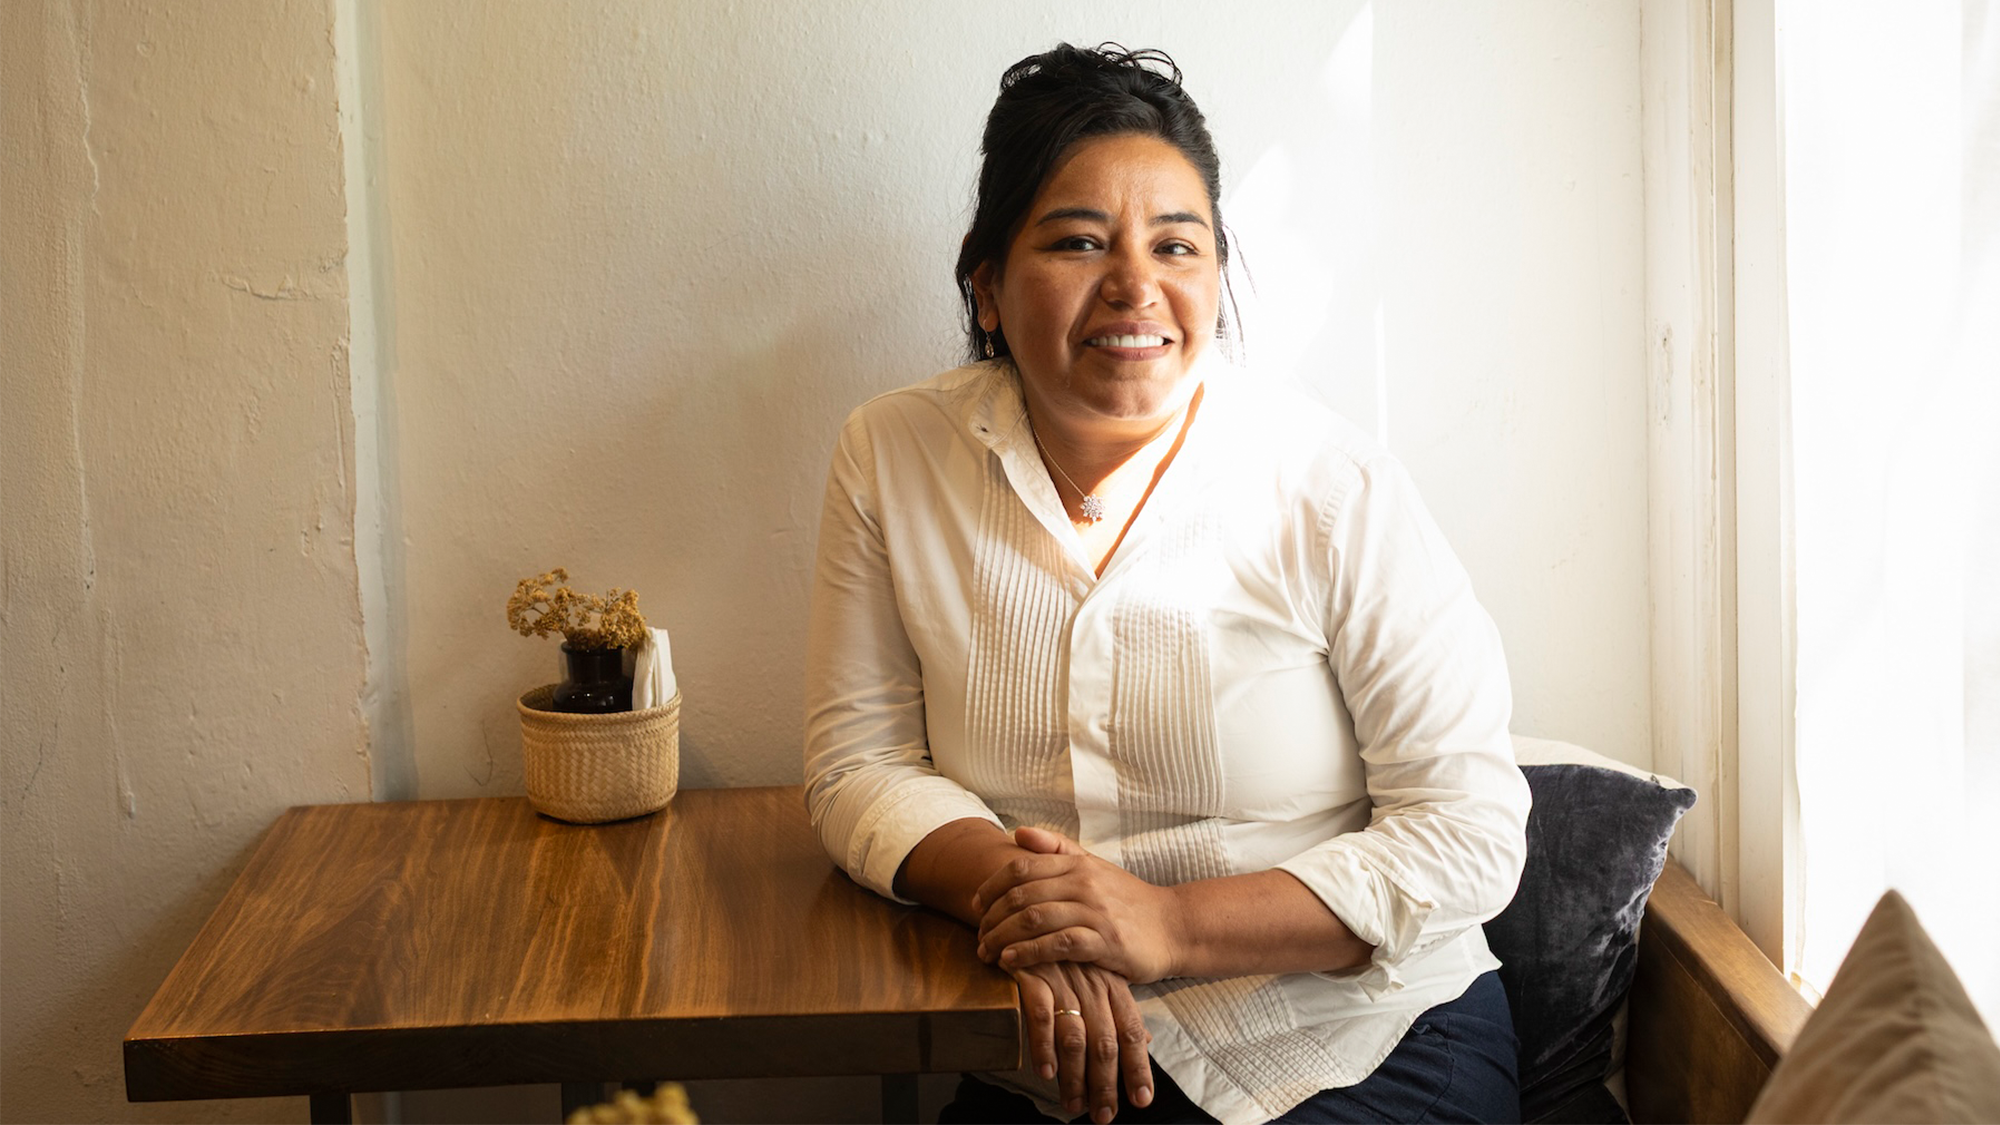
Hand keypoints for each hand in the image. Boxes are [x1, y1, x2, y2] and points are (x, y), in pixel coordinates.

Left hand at [973, 827, 1183, 983]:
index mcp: (1078, 864)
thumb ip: (1058, 849)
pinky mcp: (1106, 942)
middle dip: (991, 918)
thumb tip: (1018, 832)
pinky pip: (1058, 944)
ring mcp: (1095, 912)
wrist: (1174, 927)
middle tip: (977, 936)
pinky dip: (1029, 952)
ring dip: (1002, 937)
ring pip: (1034, 918)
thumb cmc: (1128, 901)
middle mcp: (1084, 883)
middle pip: (1021, 895)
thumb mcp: (1095, 867)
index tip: (975, 906)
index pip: (1021, 867)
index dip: (991, 886)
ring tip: (986, 953)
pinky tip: (1011, 961)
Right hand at [1011, 960, 1153, 1122]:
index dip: (1138, 1067)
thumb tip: (1145, 1040)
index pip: (1131, 1031)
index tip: (1141, 1101)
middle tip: (1103, 1115)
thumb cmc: (1064, 949)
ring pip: (1075, 1035)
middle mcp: (1092, 983)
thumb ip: (1119, 1008)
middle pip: (1105, 1041)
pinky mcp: (1033, 974)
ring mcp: (1064, 979)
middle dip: (1106, 1083)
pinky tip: (1046, 1071)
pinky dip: (1044, 1046)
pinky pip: (1041, 1015)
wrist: (1026, 907)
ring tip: (1073, 1104)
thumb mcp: (1098, 973)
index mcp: (1112, 984)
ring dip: (1075, 1075)